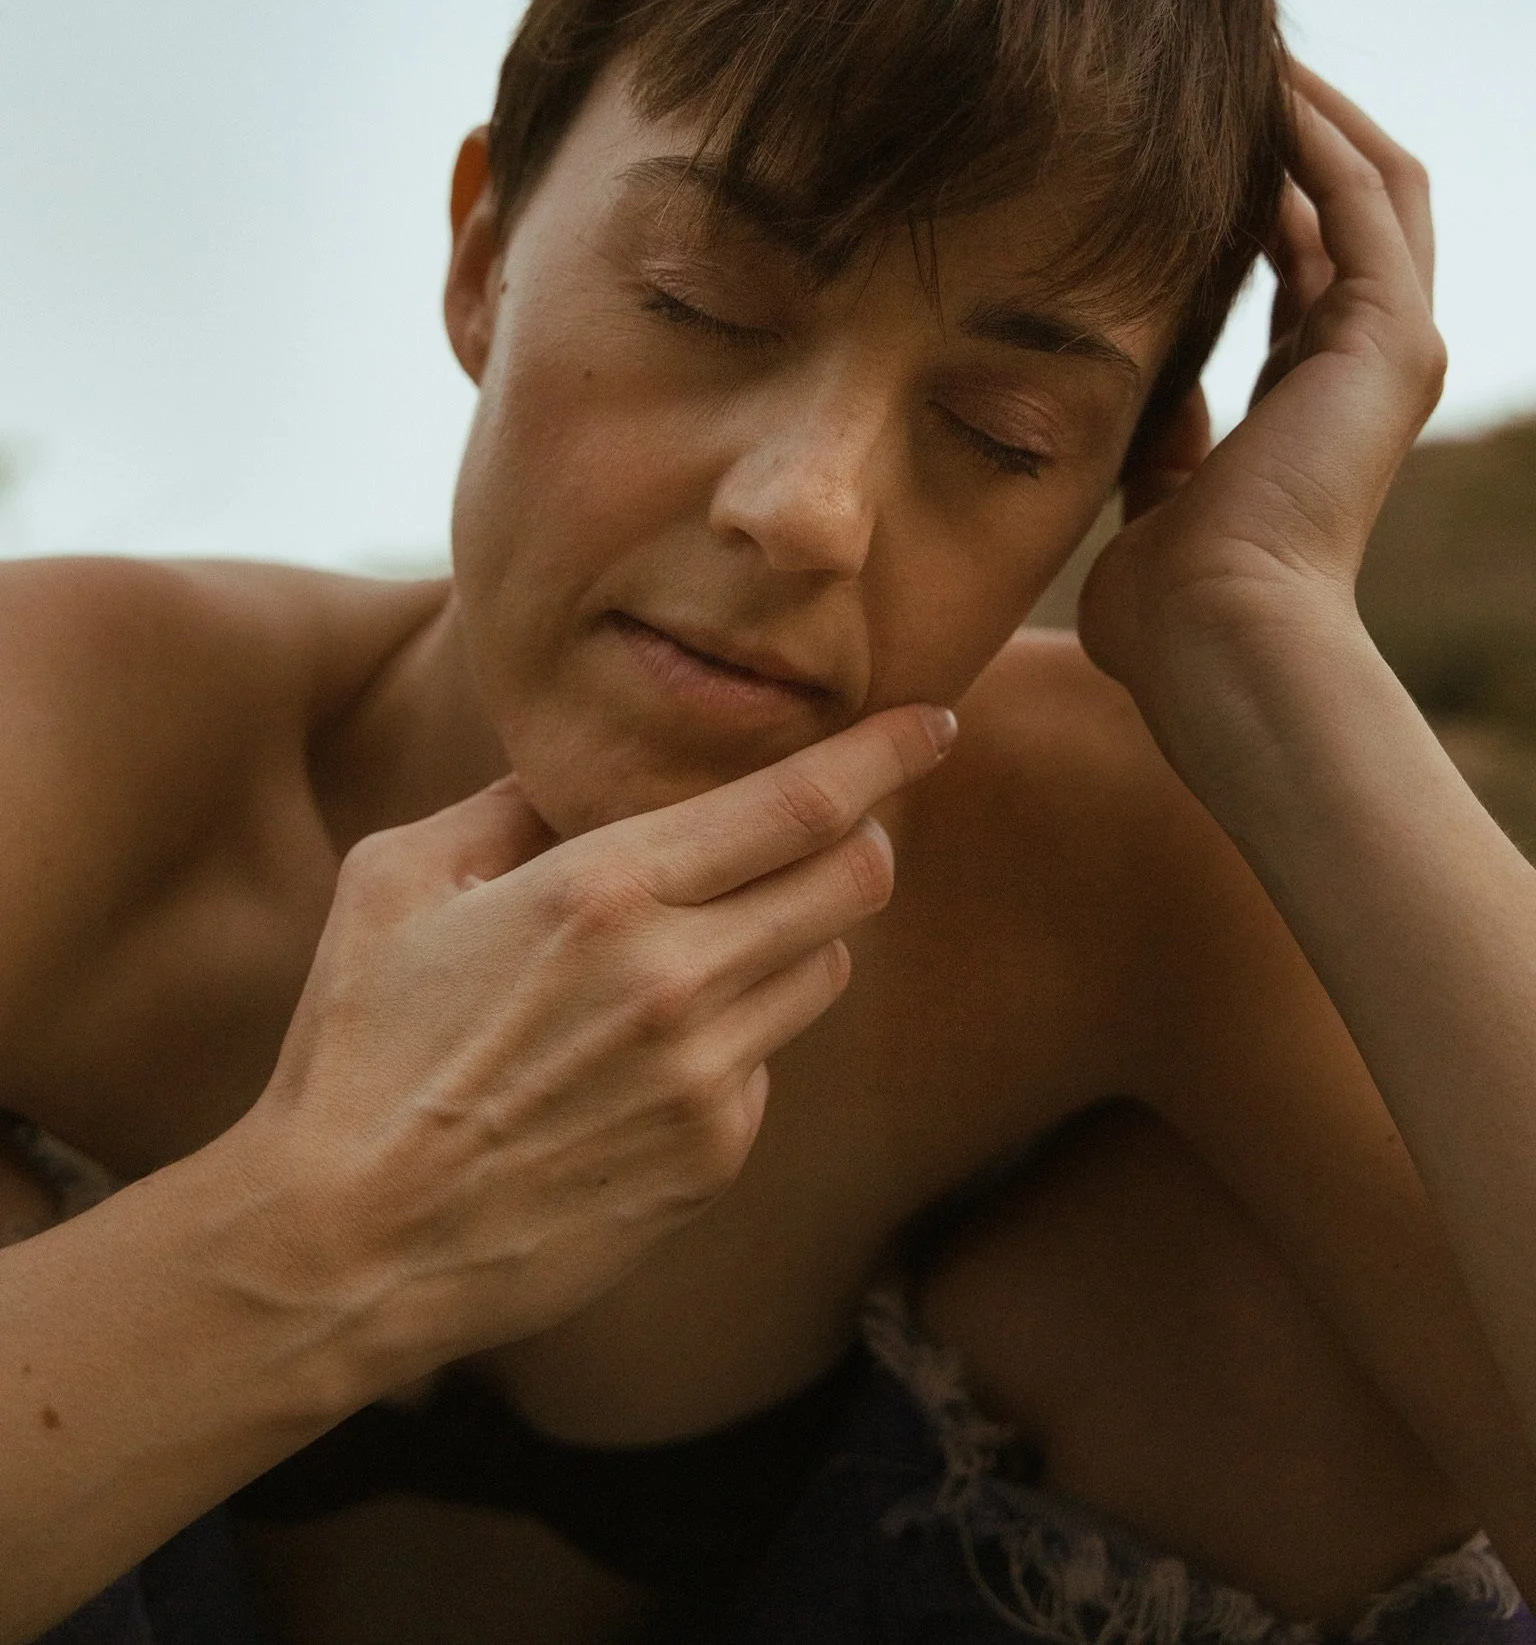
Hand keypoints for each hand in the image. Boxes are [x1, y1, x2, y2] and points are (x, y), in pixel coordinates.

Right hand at [233, 702, 953, 1388]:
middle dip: (869, 836)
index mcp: (605, 891)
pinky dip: (739, 1033)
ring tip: (707, 940)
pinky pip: (769, 1061)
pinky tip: (649, 1051)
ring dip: (798, 934)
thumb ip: (506, 806)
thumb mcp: (397, 883)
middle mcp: (678, 979)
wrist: (345, 1245)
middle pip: (853, 882)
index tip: (935, 721)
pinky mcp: (713, 1157)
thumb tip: (578, 764)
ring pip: (824, 968)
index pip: (801, 804)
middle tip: (844, 822)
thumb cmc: (355, 1048)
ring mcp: (706, 1079)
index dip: (887, 754)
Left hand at [1079, 66, 1445, 709]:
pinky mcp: (1387, 335)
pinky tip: (1258, 78)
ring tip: (1246, 35)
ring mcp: (1388, 346)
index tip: (1186, 124)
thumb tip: (1142, 398)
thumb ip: (1160, 440)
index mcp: (1311, 400)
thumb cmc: (1169, 608)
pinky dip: (1315, 131)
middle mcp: (1365, 363)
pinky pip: (1358, 195)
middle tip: (1231, 49)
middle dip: (1300, 124)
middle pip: (1356, 206)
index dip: (1255, 189)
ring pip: (1372, 183)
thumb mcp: (1154, 497)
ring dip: (1311, 106)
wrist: (1218, 645)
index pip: (1300, 263)